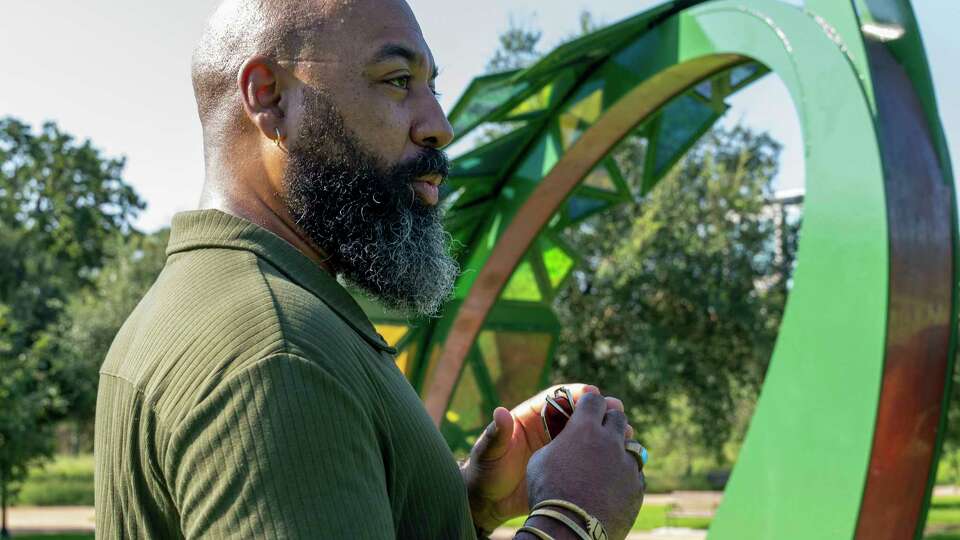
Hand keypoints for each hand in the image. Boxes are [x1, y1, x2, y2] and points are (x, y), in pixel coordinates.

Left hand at [460, 384, 631, 532]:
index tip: (593, 393)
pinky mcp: (569, 467)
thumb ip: (497, 434)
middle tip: (617, 410)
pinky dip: (605, 454)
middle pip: (580, 412)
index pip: (557, 397)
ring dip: (607, 430)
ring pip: (590, 433)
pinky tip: (621, 457)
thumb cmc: (485, 472)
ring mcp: (561, 448)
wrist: (489, 502)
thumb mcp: (488, 452)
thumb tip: (501, 412)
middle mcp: (549, 428)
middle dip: (600, 409)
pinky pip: (590, 457)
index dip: (576, 393)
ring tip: (625, 433)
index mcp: (531, 417)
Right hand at [525, 391, 644, 539]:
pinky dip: (625, 473)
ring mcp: (627, 463)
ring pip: (631, 444)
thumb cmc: (548, 491)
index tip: (586, 407)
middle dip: (608, 419)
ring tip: (608, 457)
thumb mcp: (540, 459)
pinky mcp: (637, 485)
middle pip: (617, 417)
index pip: (594, 399)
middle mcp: (610, 440)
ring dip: (620, 446)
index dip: (589, 401)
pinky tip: (613, 481)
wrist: (569, 528)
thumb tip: (565, 439)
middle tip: (599, 429)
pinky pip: (635, 471)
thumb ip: (558, 441)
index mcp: (584, 428)